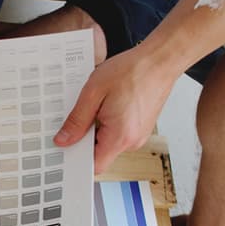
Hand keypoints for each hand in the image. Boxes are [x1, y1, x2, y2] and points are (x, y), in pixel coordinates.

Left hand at [53, 46, 177, 173]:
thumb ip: (77, 120)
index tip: (65, 149)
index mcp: (120, 137)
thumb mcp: (94, 93)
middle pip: (100, 154)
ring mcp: (139, 134)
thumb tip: (63, 140)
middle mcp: (132, 141)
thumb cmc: (133, 71)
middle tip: (79, 117)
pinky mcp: (141, 127)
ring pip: (109, 142)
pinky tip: (108, 104)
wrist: (161, 59)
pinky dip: (109, 123)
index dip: (77, 160)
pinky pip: (119, 133)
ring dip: (97, 128)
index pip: (94, 166)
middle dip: (85, 139)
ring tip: (98, 105)